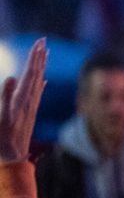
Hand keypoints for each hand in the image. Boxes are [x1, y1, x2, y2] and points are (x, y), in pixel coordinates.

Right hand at [0, 38, 47, 162]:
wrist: (12, 156)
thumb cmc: (2, 137)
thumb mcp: (0, 116)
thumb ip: (4, 96)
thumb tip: (12, 77)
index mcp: (23, 98)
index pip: (30, 72)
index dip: (34, 57)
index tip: (39, 43)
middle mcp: (30, 100)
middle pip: (36, 74)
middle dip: (39, 57)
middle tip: (43, 41)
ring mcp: (30, 106)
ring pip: (37, 81)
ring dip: (40, 66)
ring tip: (44, 54)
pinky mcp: (29, 112)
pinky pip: (36, 93)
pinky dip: (39, 82)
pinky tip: (42, 79)